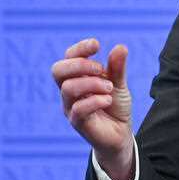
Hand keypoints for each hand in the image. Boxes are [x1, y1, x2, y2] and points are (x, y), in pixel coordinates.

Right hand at [52, 38, 134, 179]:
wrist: (120, 134)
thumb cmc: (115, 106)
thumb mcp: (119, 84)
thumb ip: (118, 68)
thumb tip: (120, 47)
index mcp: (77, 78)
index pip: (67, 58)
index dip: (79, 48)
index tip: (96, 45)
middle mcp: (69, 91)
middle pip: (58, 70)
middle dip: (80, 64)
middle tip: (101, 70)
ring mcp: (71, 107)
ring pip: (68, 88)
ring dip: (92, 83)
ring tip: (109, 88)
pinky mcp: (78, 123)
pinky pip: (78, 109)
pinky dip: (95, 101)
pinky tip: (107, 100)